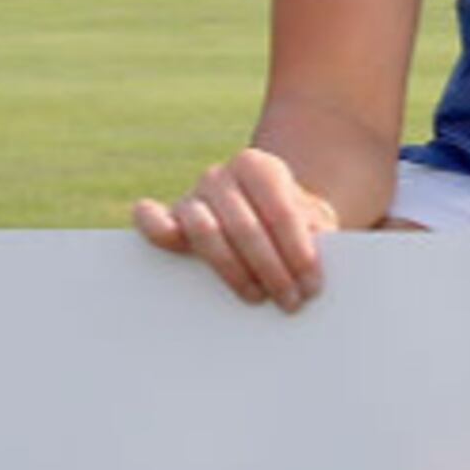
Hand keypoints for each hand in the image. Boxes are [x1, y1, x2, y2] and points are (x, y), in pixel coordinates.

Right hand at [133, 146, 340, 311]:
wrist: (267, 218)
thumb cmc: (296, 224)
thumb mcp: (316, 223)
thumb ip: (316, 236)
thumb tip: (310, 272)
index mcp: (261, 167)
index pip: (281, 212)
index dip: (298, 253)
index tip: (312, 286)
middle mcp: (222, 175)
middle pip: (244, 227)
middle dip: (271, 270)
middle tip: (290, 302)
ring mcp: (192, 195)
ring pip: (204, 231)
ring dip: (232, 270)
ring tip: (257, 296)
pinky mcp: (170, 219)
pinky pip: (152, 219)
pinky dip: (156, 229)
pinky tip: (171, 245)